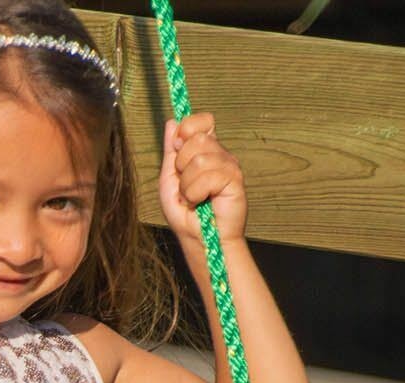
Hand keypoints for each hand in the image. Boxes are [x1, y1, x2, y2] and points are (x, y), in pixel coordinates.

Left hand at [158, 112, 246, 246]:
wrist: (200, 239)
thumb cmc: (185, 214)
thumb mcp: (169, 180)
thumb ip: (170, 152)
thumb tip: (172, 122)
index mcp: (205, 151)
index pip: (201, 121)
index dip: (186, 131)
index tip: (177, 150)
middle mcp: (220, 154)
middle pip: (196, 139)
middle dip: (181, 166)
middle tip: (186, 185)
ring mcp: (229, 166)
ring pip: (199, 158)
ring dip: (187, 184)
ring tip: (193, 197)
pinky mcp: (235, 179)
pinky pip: (208, 176)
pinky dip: (196, 193)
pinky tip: (201, 201)